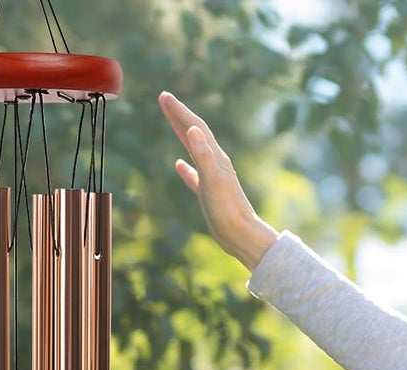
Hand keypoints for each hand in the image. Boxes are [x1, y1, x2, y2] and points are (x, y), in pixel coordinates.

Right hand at [159, 91, 279, 270]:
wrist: (242, 236)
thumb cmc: (227, 211)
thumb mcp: (213, 181)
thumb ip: (203, 155)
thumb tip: (192, 129)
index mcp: (216, 159)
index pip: (196, 128)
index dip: (180, 111)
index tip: (165, 96)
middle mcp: (216, 165)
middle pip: (196, 134)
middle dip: (179, 115)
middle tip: (164, 99)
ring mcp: (213, 179)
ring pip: (195, 150)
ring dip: (182, 134)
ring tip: (172, 122)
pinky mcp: (210, 195)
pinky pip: (195, 176)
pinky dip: (186, 168)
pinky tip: (179, 165)